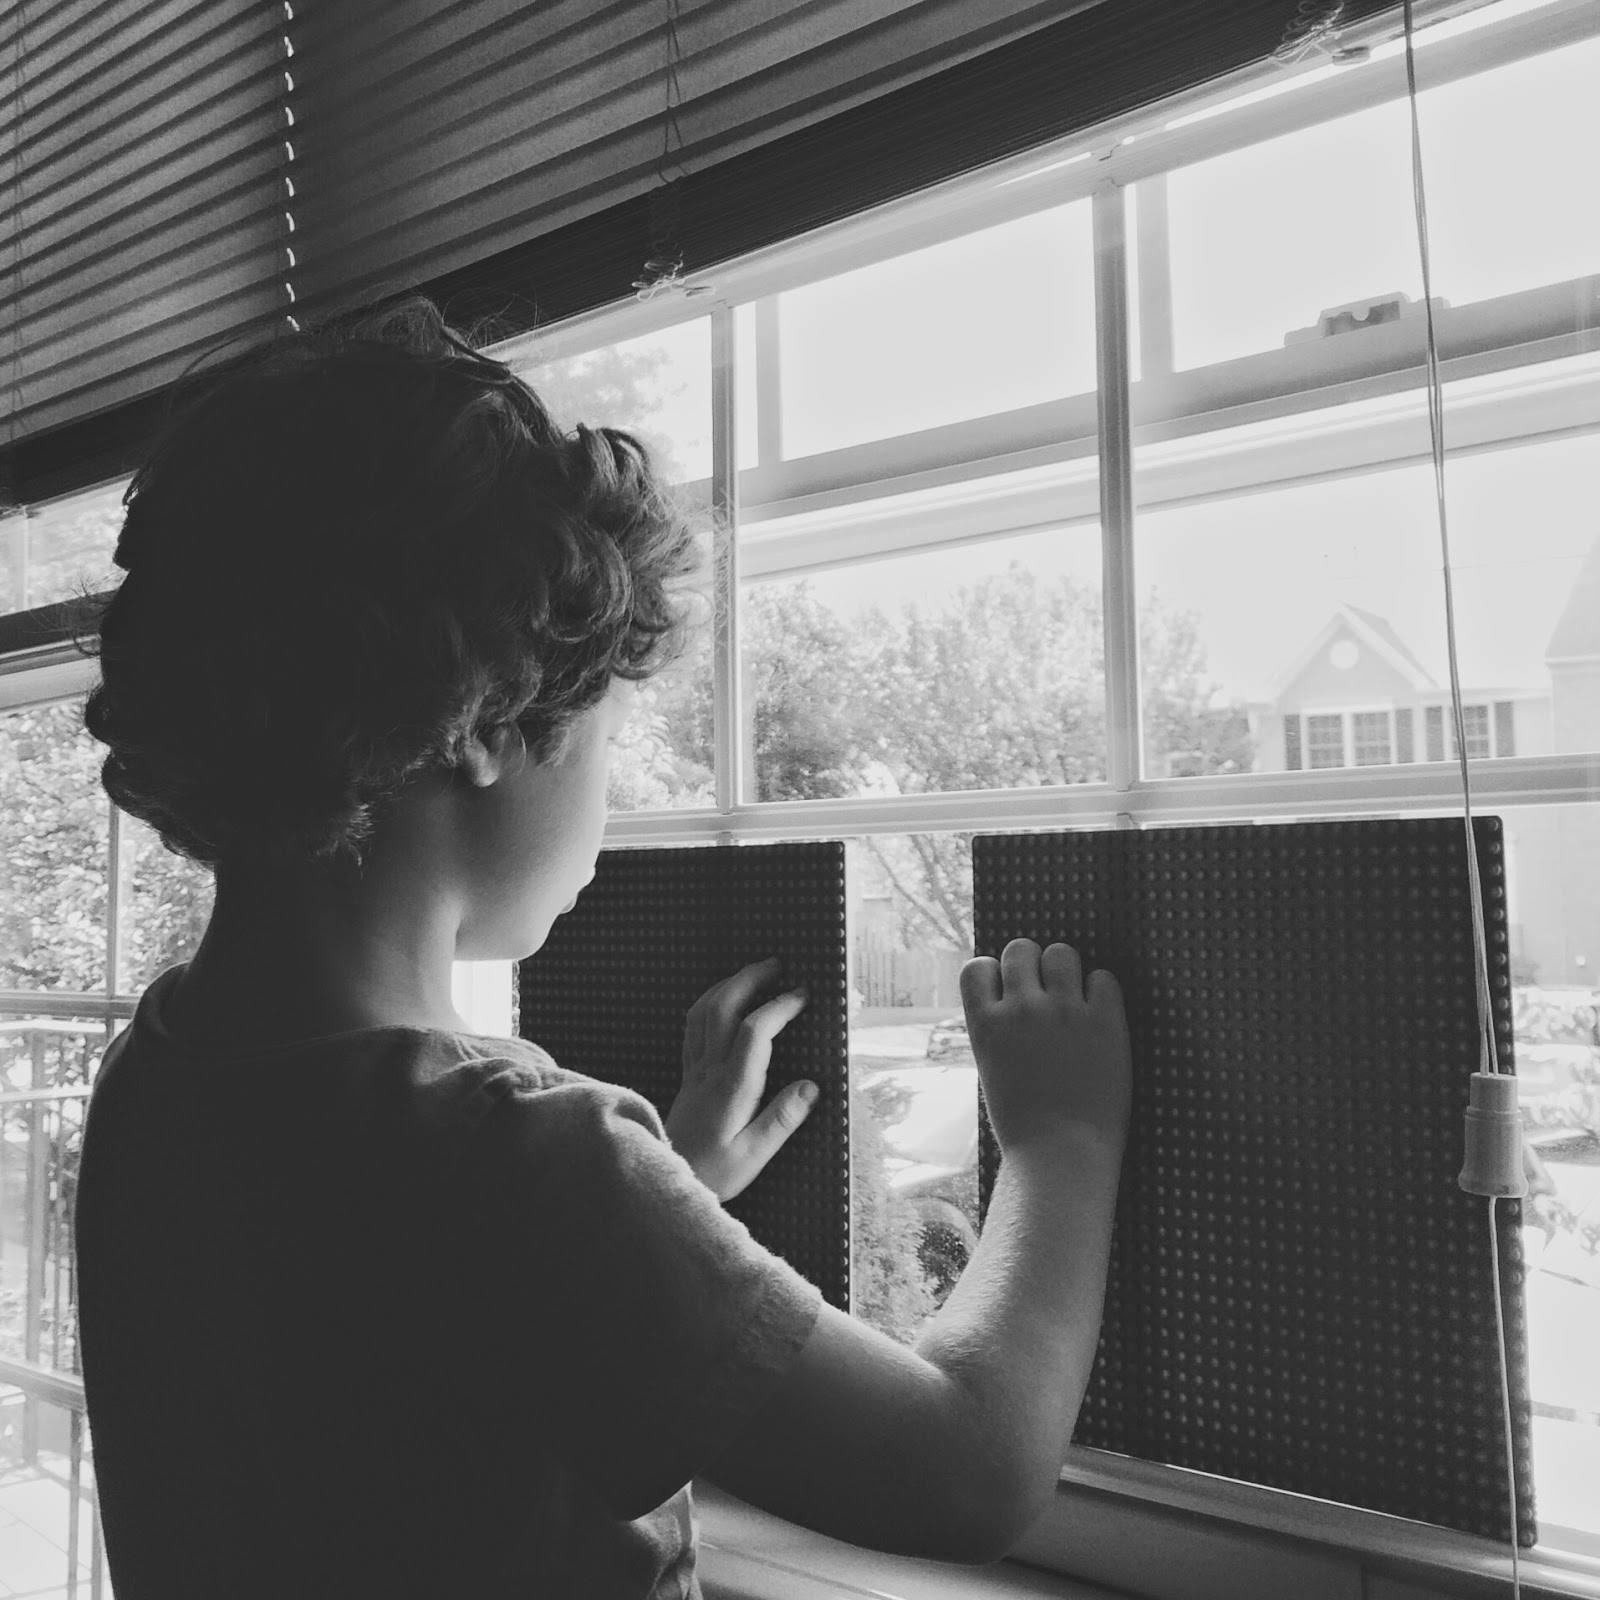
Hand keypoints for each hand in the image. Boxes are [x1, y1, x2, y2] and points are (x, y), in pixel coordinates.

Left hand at [666, 957, 816, 1201]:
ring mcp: (696, 1068)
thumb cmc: (714, 1172)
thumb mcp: (754, 1156)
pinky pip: (693, 1025)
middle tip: (777, 964)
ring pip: (704, 1011)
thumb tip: (812, 1085)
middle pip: (724, 1008)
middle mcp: (711, 1069)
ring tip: (753, 972)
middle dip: (750, 979)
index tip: (803, 994)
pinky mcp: (688, 1073)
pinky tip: (722, 999)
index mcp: (733, 1087)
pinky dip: (709, 1002)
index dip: (779, 1007)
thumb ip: (782, 1119)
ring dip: (729, 984)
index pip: (755, 1031)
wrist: (670, 1177)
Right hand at [960, 939, 1129, 1154]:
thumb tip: (1016, 999)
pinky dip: (1102, 990)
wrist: (1062, 1158)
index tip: (1006, 993)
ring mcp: (1063, 1013)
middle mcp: (1021, 1010)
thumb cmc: (1025, 1126)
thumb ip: (1001, 1032)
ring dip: (1067, 969)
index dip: (993, 974)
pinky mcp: (1104, 1022)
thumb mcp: (994, 1071)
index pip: (977, 967)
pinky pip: (1104, 978)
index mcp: (985, 1025)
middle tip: (1046, 993)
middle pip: (1021, 949)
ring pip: (1063, 953)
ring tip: (1074, 996)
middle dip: (1032, 965)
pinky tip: (1099, 1014)